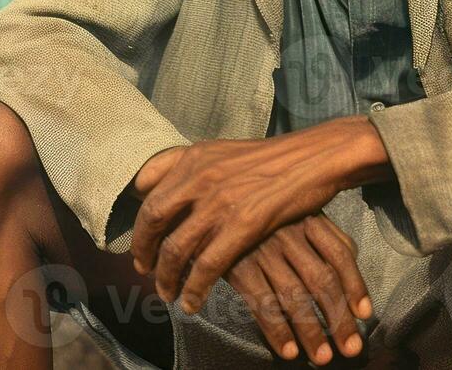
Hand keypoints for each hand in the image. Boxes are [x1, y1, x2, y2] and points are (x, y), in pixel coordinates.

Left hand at [130, 117, 389, 311]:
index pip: (148, 197)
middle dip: (144, 254)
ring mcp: (220, 202)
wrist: (313, 159)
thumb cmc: (269, 158)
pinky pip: (207, 266)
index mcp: (193, 158)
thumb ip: (183, 163)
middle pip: (153, 223)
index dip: (138, 228)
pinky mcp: (243, 225)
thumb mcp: (220, 149)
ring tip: (167, 293)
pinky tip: (192, 302)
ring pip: (176, 249)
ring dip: (166, 278)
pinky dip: (194, 289)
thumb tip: (143, 182)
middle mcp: (200, 178)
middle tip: (145, 273)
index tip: (139, 248)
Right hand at [226, 214, 371, 365]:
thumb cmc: (264, 216)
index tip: (365, 314)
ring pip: (294, 296)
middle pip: (322, 280)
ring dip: (311, 331)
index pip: (340, 254)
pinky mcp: (237, 266)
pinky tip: (289, 351)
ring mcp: (262, 249)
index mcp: (308, 218)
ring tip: (323, 357)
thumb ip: (326, 236)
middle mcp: (288, 233)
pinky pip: (262, 304)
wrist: (217, 209)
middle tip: (351, 348)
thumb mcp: (296, 214)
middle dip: (339, 318)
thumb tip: (351, 267)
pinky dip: (277, 330)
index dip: (356, 285)